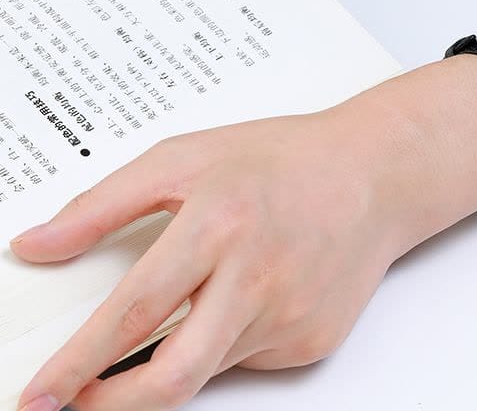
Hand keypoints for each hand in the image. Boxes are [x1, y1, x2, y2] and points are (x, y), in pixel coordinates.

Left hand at [10, 106, 408, 410]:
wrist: (372, 174)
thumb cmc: (282, 160)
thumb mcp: (186, 157)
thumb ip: (104, 203)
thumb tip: (37, 245)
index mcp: (220, 224)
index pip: (133, 312)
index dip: (76, 363)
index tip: (38, 394)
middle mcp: (258, 278)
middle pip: (171, 377)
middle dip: (112, 407)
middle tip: (77, 404)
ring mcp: (291, 316)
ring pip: (208, 368)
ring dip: (175, 356)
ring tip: (191, 304)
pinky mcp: (312, 340)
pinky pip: (249, 359)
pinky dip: (227, 340)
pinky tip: (248, 294)